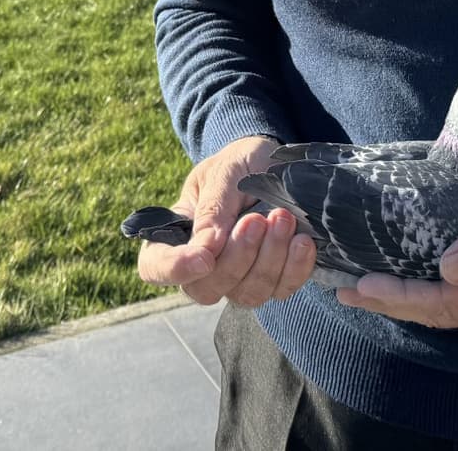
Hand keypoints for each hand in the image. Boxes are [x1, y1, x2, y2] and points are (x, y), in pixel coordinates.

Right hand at [136, 134, 318, 307]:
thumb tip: (206, 248)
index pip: (155, 265)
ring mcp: (239, 277)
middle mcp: (204, 265)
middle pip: (206, 288)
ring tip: (284, 218)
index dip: (173, 269)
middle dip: (236, 259)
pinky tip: (302, 241)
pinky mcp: (274, 279)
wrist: (275, 163)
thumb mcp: (225, 171)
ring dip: (269, 260)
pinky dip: (294, 268)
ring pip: (246, 294)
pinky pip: (281, 290)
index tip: (204, 258)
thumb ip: (213, 207)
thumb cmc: (240, 163)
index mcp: (177, 233)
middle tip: (257, 219)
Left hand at [335, 174, 457, 328]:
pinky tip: (395, 273)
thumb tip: (447, 270)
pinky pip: (445, 285)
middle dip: (390, 301)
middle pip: (435, 309)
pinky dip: (415, 281)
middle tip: (346, 290)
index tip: (366, 284)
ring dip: (398, 295)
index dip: (403, 295)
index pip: (445, 302)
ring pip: (437, 300)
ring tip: (358, 288)